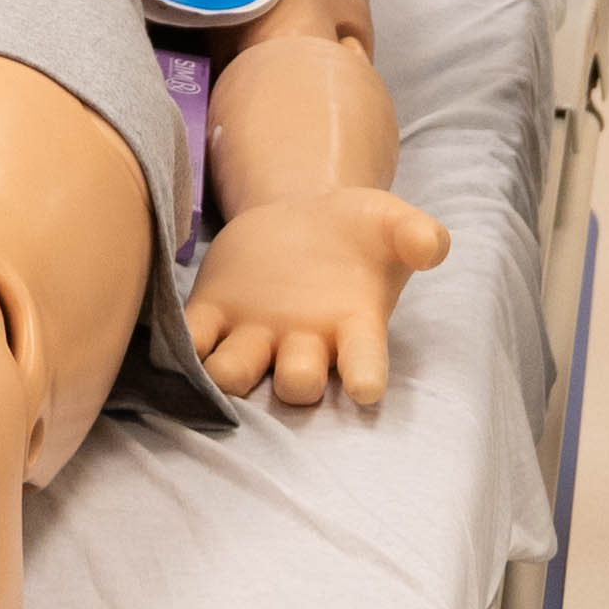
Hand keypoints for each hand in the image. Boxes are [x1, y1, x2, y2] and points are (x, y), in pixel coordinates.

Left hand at [183, 185, 451, 412]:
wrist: (305, 220)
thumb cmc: (358, 231)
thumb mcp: (390, 220)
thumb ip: (416, 232)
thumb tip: (431, 245)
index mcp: (353, 327)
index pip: (364, 362)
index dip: (365, 376)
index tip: (367, 388)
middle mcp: (304, 344)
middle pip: (297, 381)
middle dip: (296, 379)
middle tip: (296, 365)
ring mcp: (255, 334)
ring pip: (238, 371)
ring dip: (231, 372)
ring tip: (225, 366)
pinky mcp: (214, 313)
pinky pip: (194, 337)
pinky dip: (183, 342)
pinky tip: (177, 336)